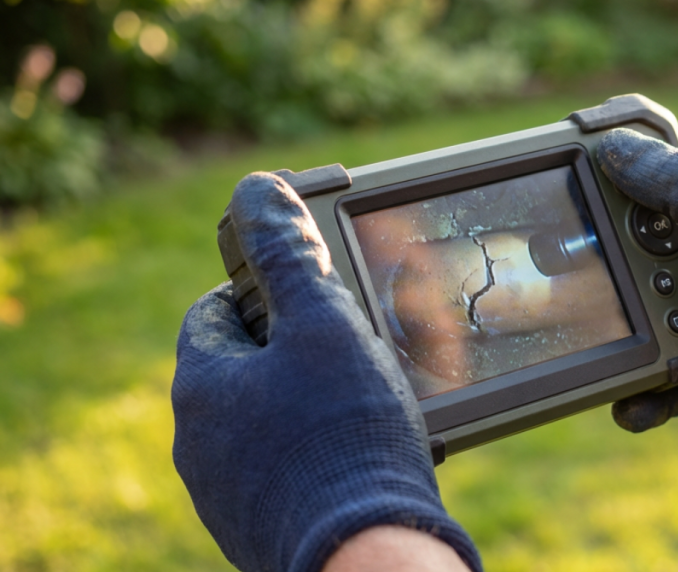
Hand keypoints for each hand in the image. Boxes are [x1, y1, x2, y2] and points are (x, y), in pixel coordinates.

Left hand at [171, 174, 479, 571]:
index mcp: (203, 384)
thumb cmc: (346, 435)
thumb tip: (260, 189)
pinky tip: (357, 450)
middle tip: (348, 346)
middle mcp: (200, 442)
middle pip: (242, 367)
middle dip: (291, 349)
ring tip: (361, 400)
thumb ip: (290, 256)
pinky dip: (315, 450)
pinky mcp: (260, 527)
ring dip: (304, 401)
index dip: (263, 291)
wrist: (367, 554)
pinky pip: (284, 467)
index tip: (309, 293)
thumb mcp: (326, 326)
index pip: (215, 310)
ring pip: (264, 420)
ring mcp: (228, 491)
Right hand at [598, 129, 677, 479]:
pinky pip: (657, 382)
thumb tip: (613, 150)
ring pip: (640, 319)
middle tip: (584, 279)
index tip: (569, 179)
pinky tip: (629, 400)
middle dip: (609, 269)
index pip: (656, 181)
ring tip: (613, 343)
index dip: (614, 178)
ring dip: (626, 335)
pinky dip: (641, 394)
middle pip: (633, 255)